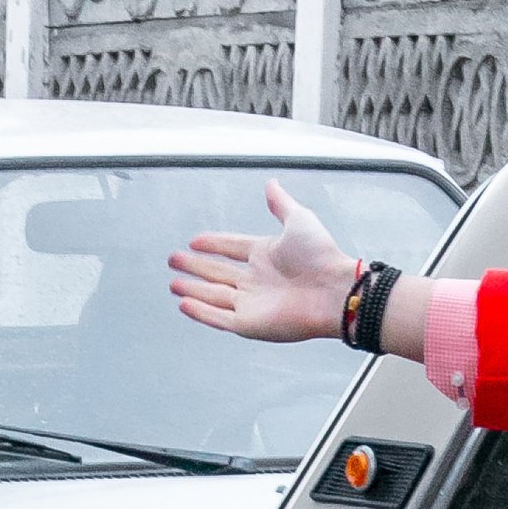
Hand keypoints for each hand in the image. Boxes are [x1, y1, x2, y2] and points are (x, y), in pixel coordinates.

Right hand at [168, 180, 356, 342]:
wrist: (334, 291)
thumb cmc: (322, 257)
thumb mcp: (298, 220)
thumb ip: (281, 204)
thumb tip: (271, 184)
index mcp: (266, 255)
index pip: (232, 248)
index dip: (214, 244)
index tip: (195, 241)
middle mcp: (257, 280)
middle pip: (218, 272)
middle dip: (195, 266)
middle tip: (173, 259)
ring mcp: (252, 303)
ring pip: (214, 295)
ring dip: (193, 289)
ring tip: (173, 283)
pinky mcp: (250, 324)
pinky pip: (219, 318)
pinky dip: (201, 312)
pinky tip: (184, 304)